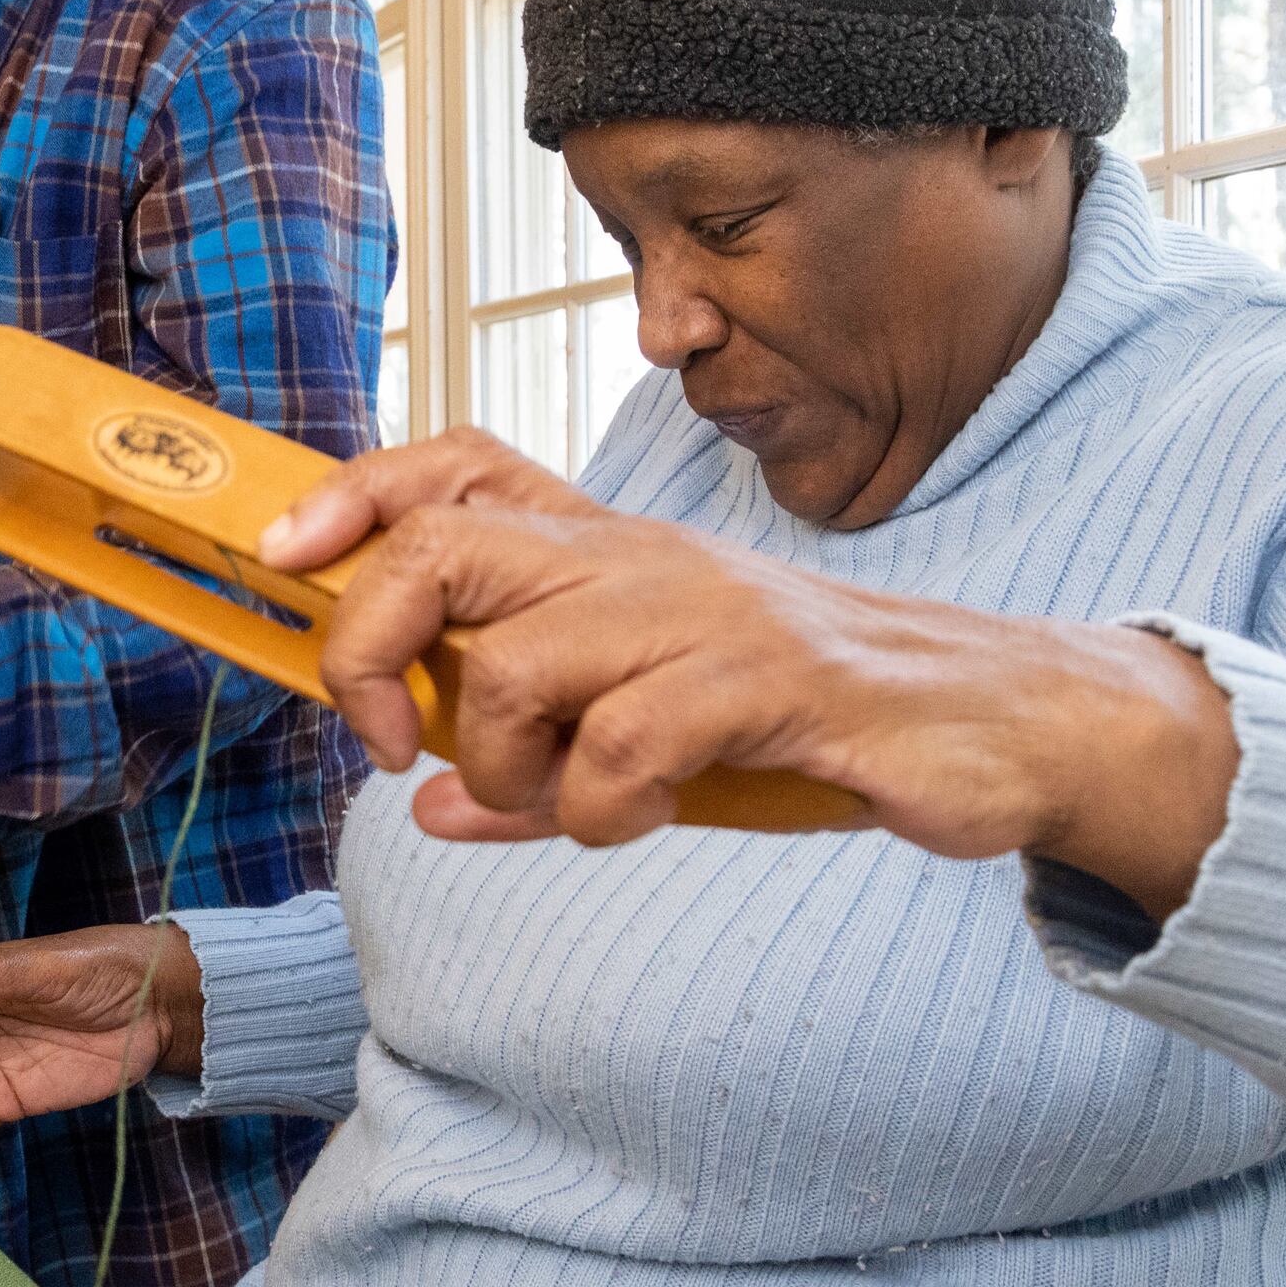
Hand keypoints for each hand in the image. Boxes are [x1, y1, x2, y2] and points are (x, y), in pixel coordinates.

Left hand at [260, 429, 1236, 919]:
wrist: (998, 722)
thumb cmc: (815, 724)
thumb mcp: (657, 743)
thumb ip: (539, 773)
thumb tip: (430, 809)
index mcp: (609, 555)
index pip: (457, 467)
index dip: (354, 494)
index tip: (286, 560)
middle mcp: (642, 561)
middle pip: (446, 545)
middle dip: (372, 645)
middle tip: (395, 746)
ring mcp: (705, 611)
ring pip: (523, 663)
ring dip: (511, 769)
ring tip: (565, 806)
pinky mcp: (769, 678)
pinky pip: (627, 742)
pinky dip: (602, 811)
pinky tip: (640, 819)